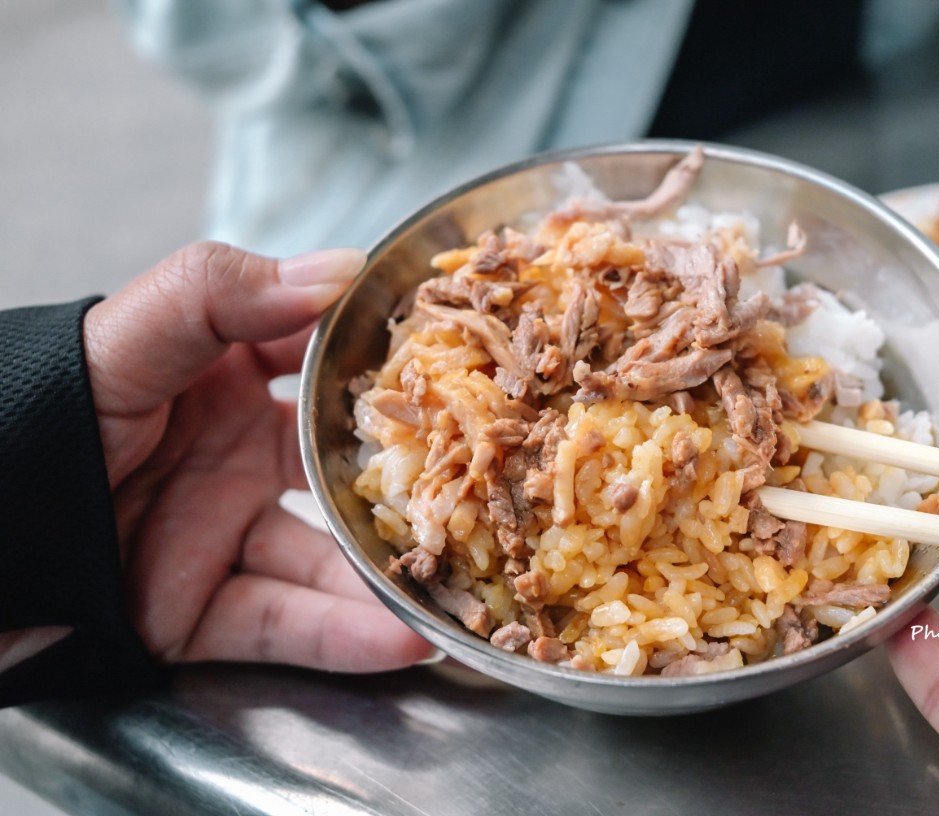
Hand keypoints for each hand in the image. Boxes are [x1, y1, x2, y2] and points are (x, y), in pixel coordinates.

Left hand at [82, 241, 432, 670]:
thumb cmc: (39, 411)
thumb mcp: (127, 338)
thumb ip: (222, 294)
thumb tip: (339, 269)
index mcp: (224, 379)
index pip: (328, 366)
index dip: (393, 365)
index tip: (466, 368)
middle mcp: (235, 457)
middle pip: (344, 475)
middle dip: (414, 487)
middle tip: (488, 492)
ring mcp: (221, 536)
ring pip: (326, 563)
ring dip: (393, 580)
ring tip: (463, 587)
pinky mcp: (199, 610)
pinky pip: (282, 625)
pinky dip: (342, 637)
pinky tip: (404, 639)